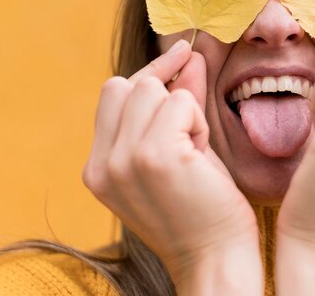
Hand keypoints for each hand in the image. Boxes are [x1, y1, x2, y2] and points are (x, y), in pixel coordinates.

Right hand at [82, 40, 261, 293]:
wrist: (215, 259)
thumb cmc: (202, 208)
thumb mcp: (179, 152)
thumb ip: (176, 104)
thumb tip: (189, 56)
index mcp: (99, 168)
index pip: (113, 95)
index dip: (149, 72)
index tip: (181, 55)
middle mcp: (103, 164)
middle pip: (128, 85)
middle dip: (165, 90)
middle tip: (192, 122)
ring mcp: (125, 159)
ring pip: (153, 88)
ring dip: (184, 110)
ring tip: (196, 149)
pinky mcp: (154, 156)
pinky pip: (179, 102)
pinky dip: (197, 121)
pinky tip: (202, 154)